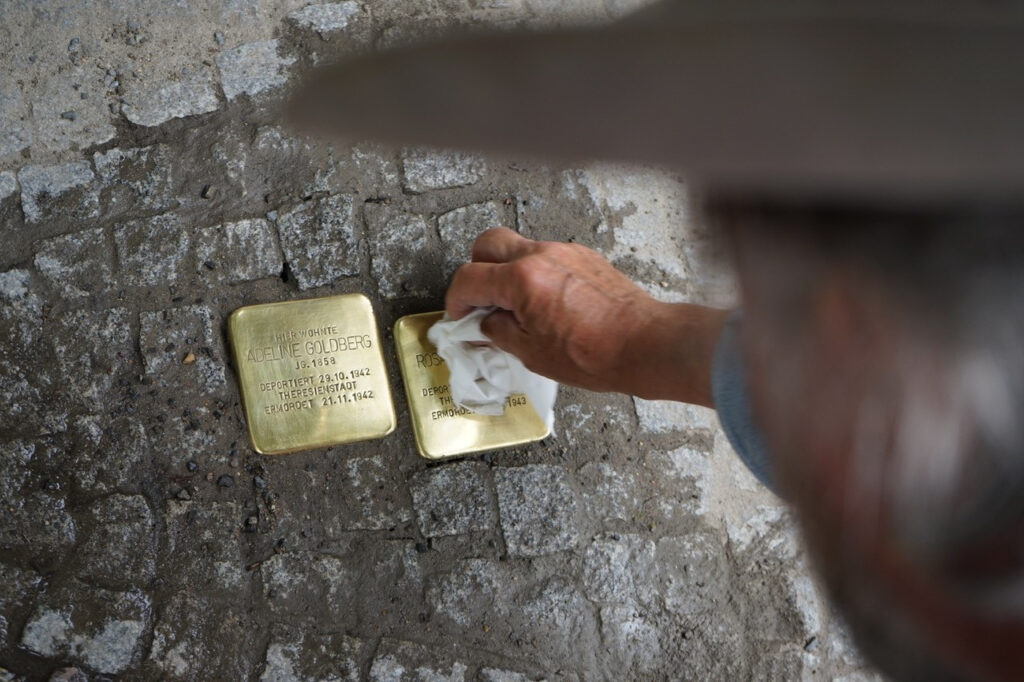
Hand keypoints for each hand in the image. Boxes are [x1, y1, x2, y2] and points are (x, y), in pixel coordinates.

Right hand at [445, 228, 726, 405]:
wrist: (645, 345)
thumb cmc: (595, 354)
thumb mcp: (531, 353)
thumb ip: (499, 332)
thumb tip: (485, 325)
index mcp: (521, 279)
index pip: (469, 278)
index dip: (456, 300)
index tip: (459, 316)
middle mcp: (541, 255)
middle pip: (487, 244)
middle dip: (475, 270)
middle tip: (480, 301)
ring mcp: (565, 252)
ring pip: (519, 247)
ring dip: (507, 271)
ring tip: (515, 306)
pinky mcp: (584, 257)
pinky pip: (547, 256)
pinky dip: (535, 273)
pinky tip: (544, 303)